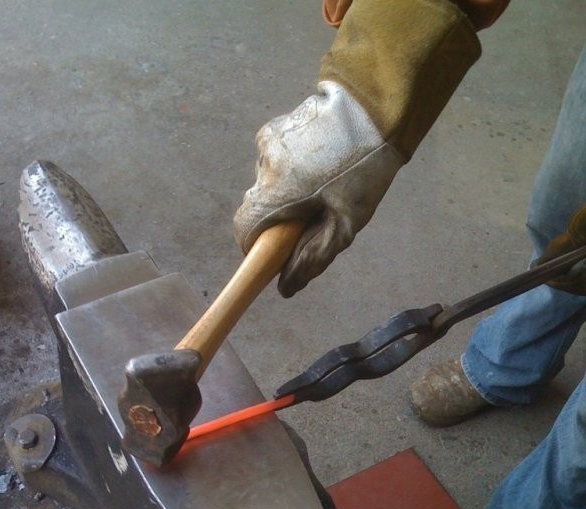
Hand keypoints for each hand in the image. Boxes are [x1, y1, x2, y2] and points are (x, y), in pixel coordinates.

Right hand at [233, 81, 403, 296]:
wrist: (374, 108)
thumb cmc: (364, 172)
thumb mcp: (345, 225)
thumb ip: (311, 259)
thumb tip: (285, 288)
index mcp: (277, 193)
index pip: (245, 230)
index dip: (256, 246)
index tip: (276, 250)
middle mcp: (264, 168)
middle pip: (258, 207)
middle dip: (279, 217)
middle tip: (315, 214)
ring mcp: (266, 144)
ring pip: (268, 183)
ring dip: (287, 190)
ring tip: (324, 183)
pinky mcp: (274, 127)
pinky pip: (274, 160)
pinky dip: (290, 168)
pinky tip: (318, 162)